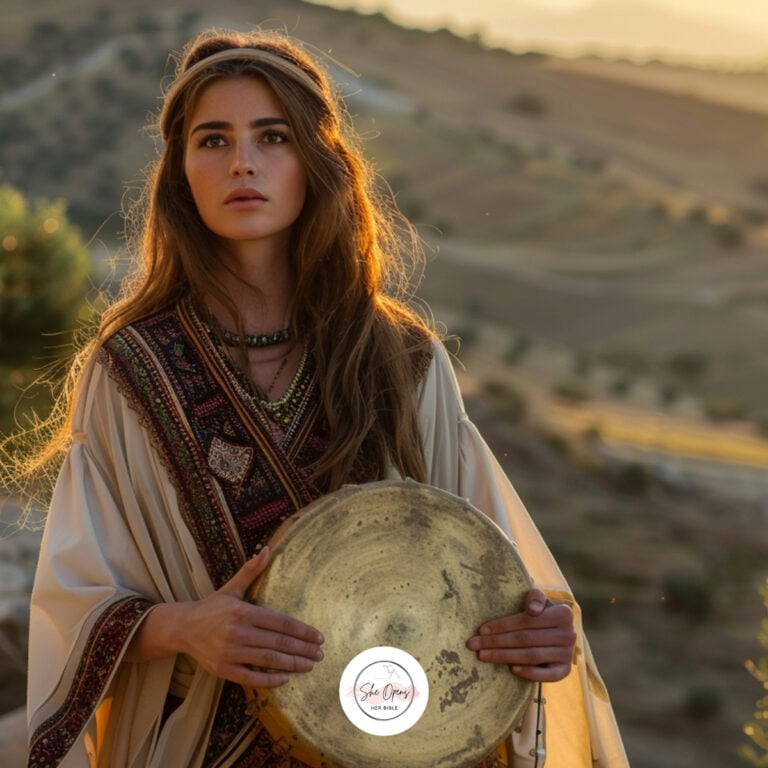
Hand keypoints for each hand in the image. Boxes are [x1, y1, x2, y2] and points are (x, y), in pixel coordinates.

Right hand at [178, 547, 323, 688]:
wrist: (183, 627)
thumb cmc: (213, 607)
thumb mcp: (232, 587)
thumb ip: (251, 570)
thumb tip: (267, 549)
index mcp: (243, 611)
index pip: (280, 622)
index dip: (302, 631)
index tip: (319, 637)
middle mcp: (237, 632)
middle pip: (278, 643)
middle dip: (302, 650)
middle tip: (320, 654)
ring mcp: (229, 652)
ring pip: (268, 660)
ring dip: (292, 664)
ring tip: (309, 665)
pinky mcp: (222, 669)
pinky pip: (250, 677)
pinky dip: (269, 680)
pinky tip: (285, 679)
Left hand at [466, 588, 575, 681]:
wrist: (557, 630)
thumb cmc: (540, 612)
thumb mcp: (538, 600)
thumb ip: (535, 598)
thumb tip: (533, 610)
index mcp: (563, 613)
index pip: (526, 621)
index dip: (502, 625)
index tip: (481, 629)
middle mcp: (568, 634)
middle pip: (525, 639)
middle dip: (496, 642)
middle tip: (474, 644)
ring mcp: (567, 654)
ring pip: (531, 656)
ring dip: (504, 656)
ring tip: (483, 655)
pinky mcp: (565, 670)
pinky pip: (547, 675)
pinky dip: (529, 673)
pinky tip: (512, 669)